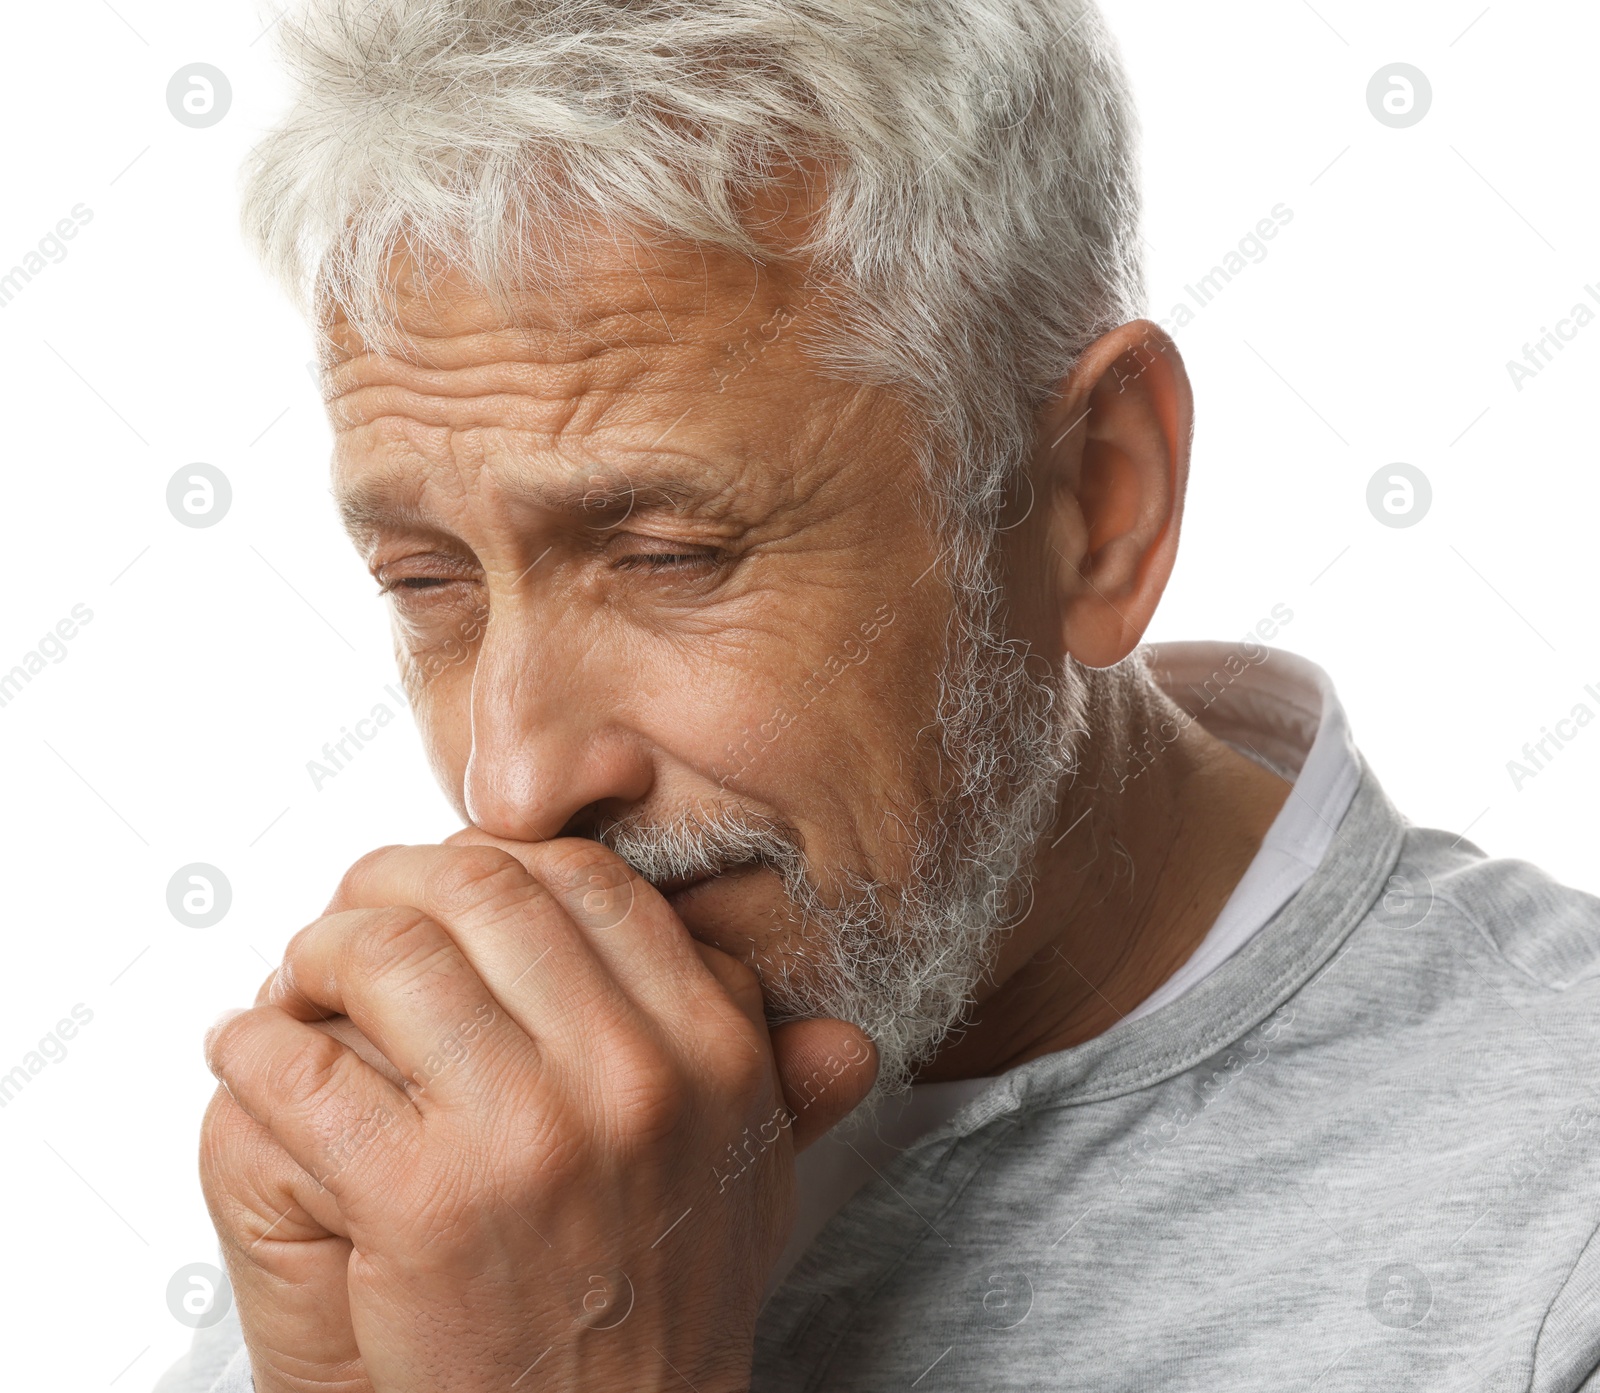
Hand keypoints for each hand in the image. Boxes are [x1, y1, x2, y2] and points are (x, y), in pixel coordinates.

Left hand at [201, 834, 876, 1392]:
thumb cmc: (664, 1309)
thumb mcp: (756, 1187)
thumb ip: (789, 1091)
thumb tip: (840, 1037)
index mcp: (711, 1050)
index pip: (590, 882)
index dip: (505, 861)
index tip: (458, 884)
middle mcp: (633, 1076)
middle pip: (482, 893)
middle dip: (397, 881)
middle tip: (359, 912)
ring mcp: (527, 1135)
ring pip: (389, 955)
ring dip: (321, 948)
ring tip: (303, 977)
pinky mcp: (420, 1204)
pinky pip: (303, 1068)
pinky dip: (254, 1043)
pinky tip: (251, 1050)